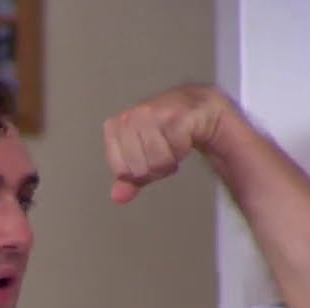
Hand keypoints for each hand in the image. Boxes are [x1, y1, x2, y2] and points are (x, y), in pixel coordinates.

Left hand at [102, 84, 234, 203]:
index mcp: (114, 127)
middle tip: (164, 152)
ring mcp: (152, 113)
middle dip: (155, 167)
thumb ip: (128, 179)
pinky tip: (184, 136)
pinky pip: (176, 148)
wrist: (195, 108)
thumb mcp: (142, 157)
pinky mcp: (175, 114)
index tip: (147, 158)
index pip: (121, 170)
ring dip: (170, 159)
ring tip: (173, 145)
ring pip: (157, 160)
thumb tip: (118, 197)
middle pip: (139, 168)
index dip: (138, 171)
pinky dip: (182, 149)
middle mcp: (130, 117)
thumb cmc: (165, 132)